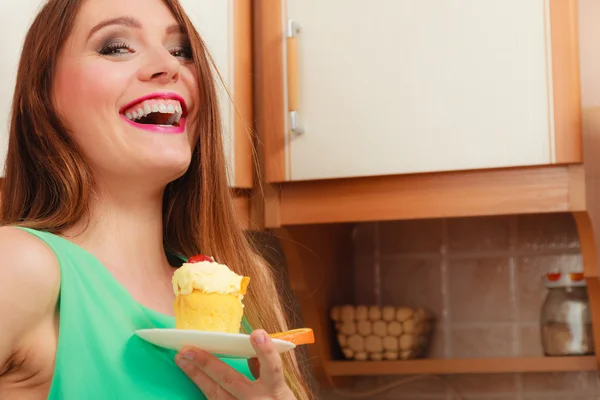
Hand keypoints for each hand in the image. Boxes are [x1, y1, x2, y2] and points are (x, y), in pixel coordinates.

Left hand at [175, 329, 295, 398]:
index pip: (272, 368)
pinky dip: (202, 387)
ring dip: (196, 375)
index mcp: (275, 389)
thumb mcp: (281, 388)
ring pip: (215, 394)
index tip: (256, 333)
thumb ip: (264, 368)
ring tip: (182, 359)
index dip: (264, 351)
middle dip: (207, 363)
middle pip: (230, 380)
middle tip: (188, 349)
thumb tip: (248, 348)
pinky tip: (191, 374)